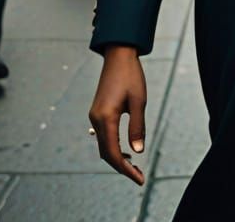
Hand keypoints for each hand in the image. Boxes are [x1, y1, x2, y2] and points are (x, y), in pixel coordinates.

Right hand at [89, 45, 146, 184]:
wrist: (119, 55)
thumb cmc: (131, 76)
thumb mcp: (139, 101)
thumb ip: (137, 127)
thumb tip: (137, 152)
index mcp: (106, 117)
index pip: (113, 153)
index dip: (126, 169)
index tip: (139, 179)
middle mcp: (97, 118)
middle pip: (106, 153)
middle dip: (121, 167)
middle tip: (139, 176)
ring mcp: (95, 115)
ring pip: (103, 146)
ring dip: (116, 158)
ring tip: (134, 166)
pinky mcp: (97, 111)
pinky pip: (103, 136)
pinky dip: (113, 147)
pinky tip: (125, 150)